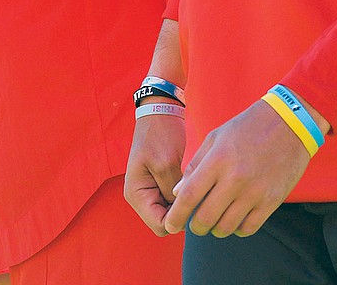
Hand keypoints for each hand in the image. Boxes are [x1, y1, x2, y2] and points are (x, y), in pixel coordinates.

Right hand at [124, 113, 186, 235]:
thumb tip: (183, 215)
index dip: (179, 220)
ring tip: (198, 186)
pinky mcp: (159, 184)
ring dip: (184, 203)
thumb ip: (173, 193)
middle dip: (182, 212)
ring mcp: (150, 191)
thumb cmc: (160, 133)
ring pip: (171, 212)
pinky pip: (173, 201)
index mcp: (137, 195)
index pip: (160, 226)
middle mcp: (141, 197)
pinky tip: (194, 181)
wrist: (160, 111)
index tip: (195, 203)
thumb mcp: (167, 163)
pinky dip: (184, 195)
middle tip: (199, 193)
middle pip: (165, 222)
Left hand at [163, 99, 315, 238]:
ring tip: (215, 218)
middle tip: (195, 222)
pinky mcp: (271, 201)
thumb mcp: (217, 137)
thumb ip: (196, 165)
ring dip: (215, 228)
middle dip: (195, 226)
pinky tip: (235, 217)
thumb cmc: (248, 127)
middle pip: (205, 218)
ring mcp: (255, 192)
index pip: (189, 196)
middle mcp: (235, 178)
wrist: (290, 123)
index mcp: (218, 159)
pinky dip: (237, 228)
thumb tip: (178, 194)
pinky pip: (247, 229)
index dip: (176, 216)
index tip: (170, 225)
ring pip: (225, 228)